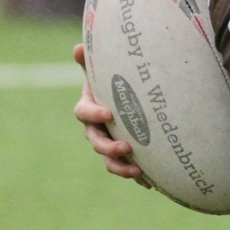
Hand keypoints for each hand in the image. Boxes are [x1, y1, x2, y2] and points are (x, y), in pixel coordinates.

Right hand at [72, 43, 150, 185]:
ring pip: (110, 162)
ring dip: (122, 168)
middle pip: (96, 143)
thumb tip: (78, 46)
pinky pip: (128, 170)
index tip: (109, 113)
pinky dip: (138, 177)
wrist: (128, 101)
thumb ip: (92, 60)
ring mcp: (109, 145)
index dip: (94, 114)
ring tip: (139, 170)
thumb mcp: (103, 70)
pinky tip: (151, 182)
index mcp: (89, 109)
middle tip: (127, 148)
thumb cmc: (114, 82)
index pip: (84, 113)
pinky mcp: (124, 157)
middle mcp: (95, 131)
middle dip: (109, 148)